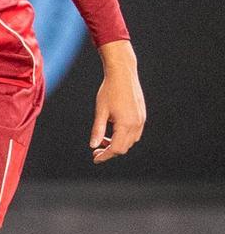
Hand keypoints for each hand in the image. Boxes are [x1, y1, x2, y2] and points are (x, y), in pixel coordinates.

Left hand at [89, 42, 145, 163]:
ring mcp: (141, 120)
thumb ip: (98, 130)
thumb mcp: (100, 111)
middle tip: (96, 149)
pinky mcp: (141, 115)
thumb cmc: (109, 91)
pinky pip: (134, 133)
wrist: (123, 75)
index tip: (95, 158)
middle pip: (124, 147)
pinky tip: (112, 131)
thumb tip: (93, 146)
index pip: (116, 149)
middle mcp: (136, 124)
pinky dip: (123, 136)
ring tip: (103, 139)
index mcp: (126, 124)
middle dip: (110, 151)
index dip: (105, 155)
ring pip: (130, 141)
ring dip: (117, 144)